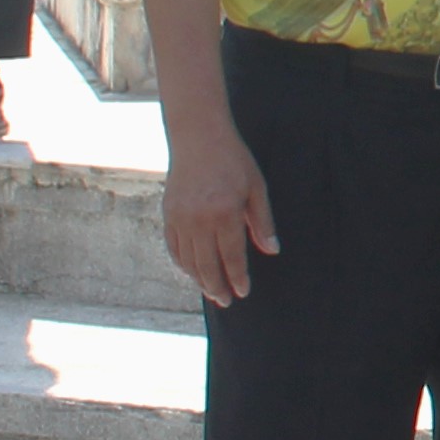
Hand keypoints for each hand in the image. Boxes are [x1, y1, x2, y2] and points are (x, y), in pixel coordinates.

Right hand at [163, 122, 276, 307]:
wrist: (198, 137)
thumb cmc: (233, 160)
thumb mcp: (256, 187)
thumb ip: (262, 221)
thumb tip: (271, 250)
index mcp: (225, 213)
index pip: (231, 256)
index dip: (237, 277)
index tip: (243, 292)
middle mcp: (199, 220)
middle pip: (207, 264)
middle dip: (217, 286)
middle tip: (226, 302)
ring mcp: (180, 218)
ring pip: (188, 260)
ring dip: (199, 279)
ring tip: (211, 291)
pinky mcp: (168, 214)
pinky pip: (174, 247)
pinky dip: (182, 263)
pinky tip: (192, 271)